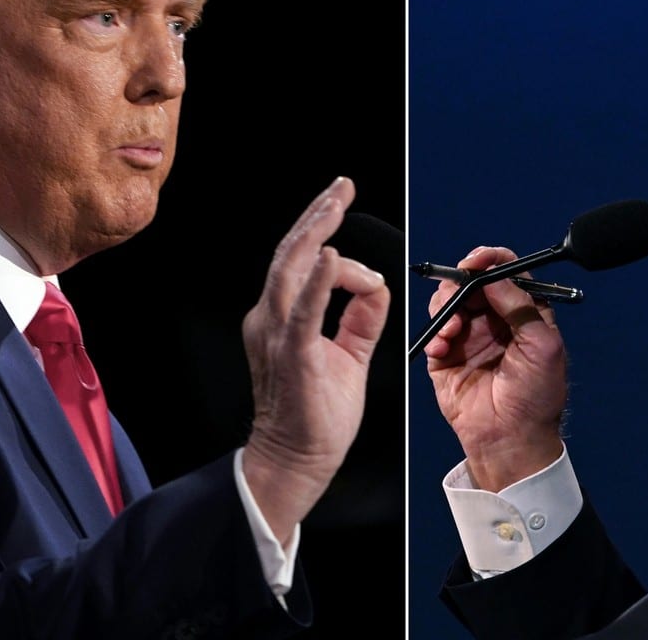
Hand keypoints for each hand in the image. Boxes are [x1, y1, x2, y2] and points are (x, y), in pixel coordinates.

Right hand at [241, 177, 390, 544]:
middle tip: (341, 186)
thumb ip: (360, 318)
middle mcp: (271, 318)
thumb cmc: (317, 415)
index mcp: (281, 317)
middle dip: (319, 214)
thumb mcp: (347, 354)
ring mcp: (277, 334)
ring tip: (336, 202)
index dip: (328, 239)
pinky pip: (304, 311)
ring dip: (317, 231)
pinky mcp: (292, 354)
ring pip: (291, 268)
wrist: (296, 461)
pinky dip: (317, 281)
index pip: (303, 264)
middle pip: (292, 253)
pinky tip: (332, 257)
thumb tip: (376, 284)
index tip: (348, 219)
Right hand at [425, 246, 567, 491]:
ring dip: (446, 307)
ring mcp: (469, 336)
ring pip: (449, 301)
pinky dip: (435, 332)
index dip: (491, 260)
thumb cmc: (536, 398)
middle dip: (461, 282)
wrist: (510, 440)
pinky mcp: (446, 356)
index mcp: (524, 314)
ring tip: (452, 329)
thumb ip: (520, 305)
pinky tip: (443, 346)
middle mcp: (495, 321)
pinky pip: (433, 330)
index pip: (507, 273)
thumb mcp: (542, 345)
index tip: (477, 261)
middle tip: (458, 291)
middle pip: (472, 282)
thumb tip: (494, 275)